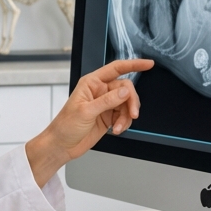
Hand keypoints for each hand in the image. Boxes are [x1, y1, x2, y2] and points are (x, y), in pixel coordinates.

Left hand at [25, 59, 152, 188]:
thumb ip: (107, 101)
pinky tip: (116, 130)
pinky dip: (124, 123)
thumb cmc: (65, 126)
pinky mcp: (108, 117)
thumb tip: (125, 91)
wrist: (61, 146)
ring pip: (127, 104)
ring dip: (126, 116)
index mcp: (92, 83)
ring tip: (118, 127)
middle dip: (131, 101)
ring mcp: (105, 104)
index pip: (116, 69)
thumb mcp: (86, 112)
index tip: (148, 64)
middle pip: (125, 89)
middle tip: (132, 114)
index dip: (133, 64)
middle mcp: (100, 91)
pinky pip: (124, 116)